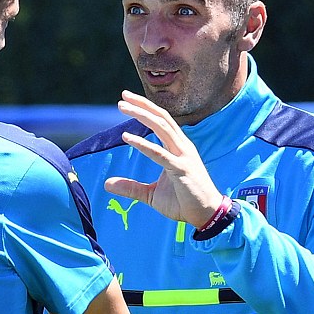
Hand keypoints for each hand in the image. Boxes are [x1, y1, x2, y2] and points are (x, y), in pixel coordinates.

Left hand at [105, 90, 222, 227]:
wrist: (206, 216)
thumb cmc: (183, 202)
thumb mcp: (151, 194)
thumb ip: (131, 187)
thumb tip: (106, 184)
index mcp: (178, 148)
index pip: (161, 121)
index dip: (146, 108)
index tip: (127, 100)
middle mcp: (182, 147)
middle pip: (161, 118)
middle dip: (142, 105)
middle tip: (123, 97)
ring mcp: (183, 157)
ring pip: (162, 128)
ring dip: (142, 115)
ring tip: (123, 107)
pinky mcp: (182, 169)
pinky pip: (160, 154)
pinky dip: (143, 144)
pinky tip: (127, 137)